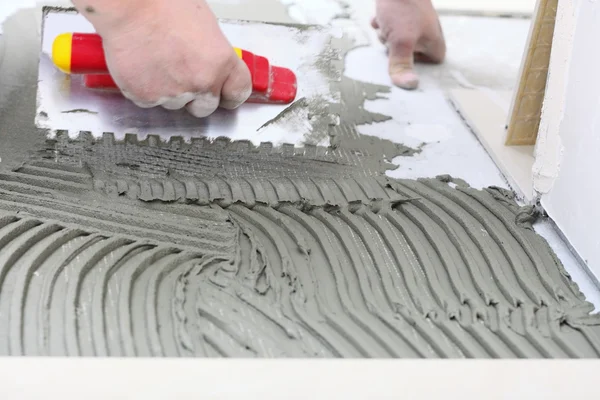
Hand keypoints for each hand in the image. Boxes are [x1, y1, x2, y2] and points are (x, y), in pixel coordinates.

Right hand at [76, 0, 251, 116]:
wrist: (129, 5)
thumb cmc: (163, 5)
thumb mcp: (205, 27)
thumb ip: (213, 55)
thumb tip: (213, 68)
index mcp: (221, 62)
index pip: (238, 92)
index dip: (229, 95)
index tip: (224, 96)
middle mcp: (201, 82)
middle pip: (205, 108)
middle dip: (196, 97)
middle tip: (182, 75)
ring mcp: (173, 93)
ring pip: (175, 105)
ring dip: (169, 92)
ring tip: (158, 62)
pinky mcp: (146, 97)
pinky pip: (150, 101)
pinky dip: (145, 89)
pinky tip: (143, 66)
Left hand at [371, 0, 445, 89]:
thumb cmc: (402, 7)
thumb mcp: (400, 42)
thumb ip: (402, 65)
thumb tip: (409, 87)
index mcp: (435, 42)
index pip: (431, 66)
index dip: (415, 64)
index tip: (404, 56)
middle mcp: (428, 33)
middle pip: (408, 56)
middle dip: (394, 49)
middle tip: (391, 38)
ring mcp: (415, 24)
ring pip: (396, 43)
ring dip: (386, 36)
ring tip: (385, 25)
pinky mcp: (403, 16)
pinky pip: (390, 30)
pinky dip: (383, 25)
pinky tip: (379, 18)